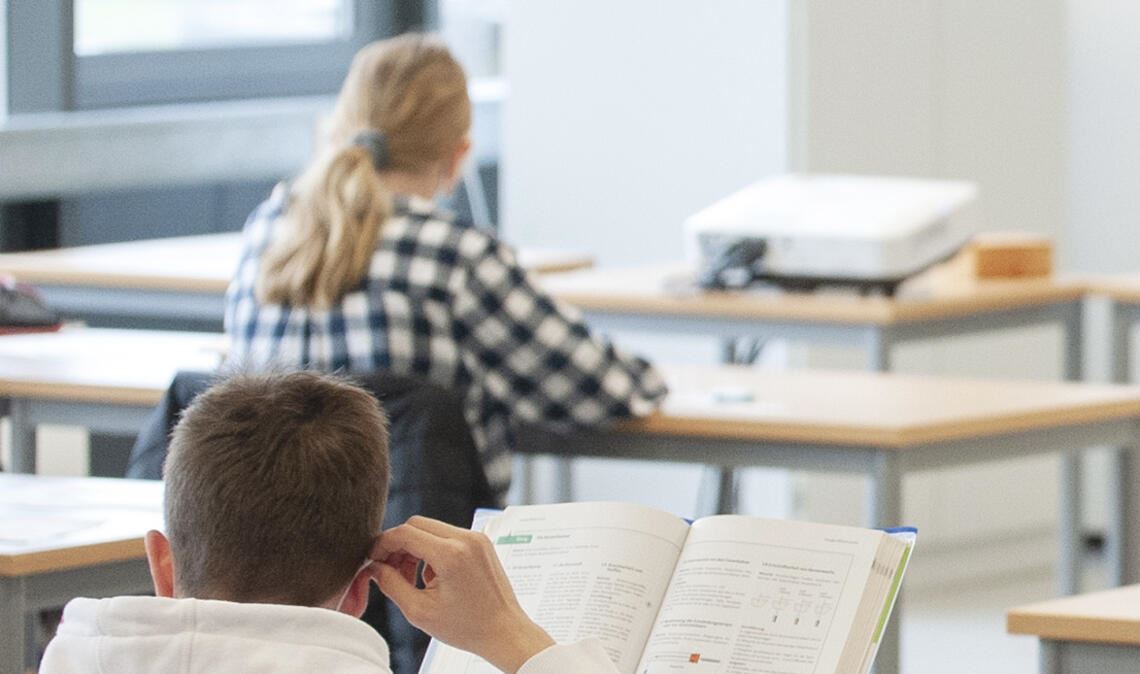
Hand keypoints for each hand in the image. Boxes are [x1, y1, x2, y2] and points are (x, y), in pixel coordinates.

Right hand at [372, 516, 553, 673]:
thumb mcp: (419, 611)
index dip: (382, 544)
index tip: (372, 559)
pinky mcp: (482, 542)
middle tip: (389, 570)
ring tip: (410, 578)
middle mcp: (466, 538)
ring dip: (414, 548)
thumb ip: (391, 584)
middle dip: (398, 545)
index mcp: (451, 554)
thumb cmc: (467, 627)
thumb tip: (374, 567)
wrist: (505, 632)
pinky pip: (447, 536)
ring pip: (431, 529)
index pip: (405, 533)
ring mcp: (477, 538)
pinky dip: (432, 550)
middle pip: (417, 524)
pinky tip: (431, 578)